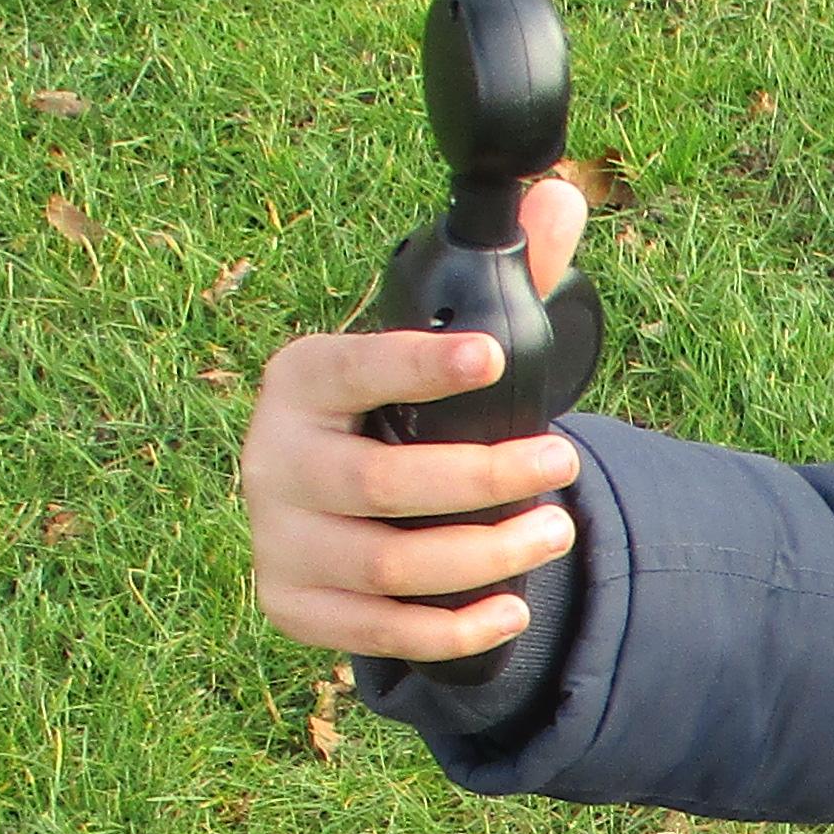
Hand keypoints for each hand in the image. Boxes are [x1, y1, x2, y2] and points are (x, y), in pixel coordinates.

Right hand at [237, 171, 595, 661]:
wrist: (331, 503)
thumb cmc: (396, 411)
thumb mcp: (440, 348)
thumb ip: (504, 278)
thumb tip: (557, 201)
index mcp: (301, 378)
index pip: (355, 366)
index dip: (419, 364)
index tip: (492, 355)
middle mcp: (271, 459)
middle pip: (379, 482)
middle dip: (484, 479)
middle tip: (562, 462)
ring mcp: (277, 539)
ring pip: (387, 565)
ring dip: (484, 555)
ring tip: (554, 530)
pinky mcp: (295, 606)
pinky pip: (377, 632)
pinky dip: (452, 627)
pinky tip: (512, 610)